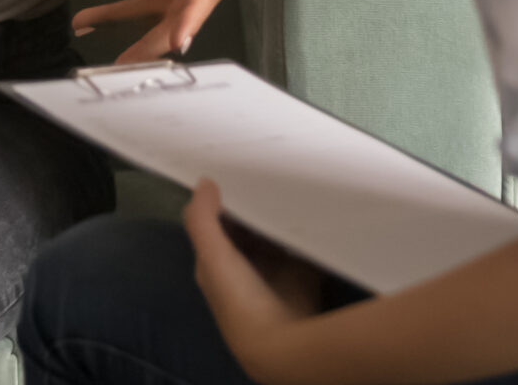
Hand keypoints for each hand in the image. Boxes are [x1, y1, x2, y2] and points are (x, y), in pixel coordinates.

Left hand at [185, 179, 321, 378]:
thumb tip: (204, 182)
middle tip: (271, 173)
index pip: (218, 224)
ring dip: (285, 218)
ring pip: (279, 236)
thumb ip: (202, 219)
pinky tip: (315, 210)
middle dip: (259, 205)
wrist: (282, 344)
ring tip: (294, 185)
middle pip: (251, 228)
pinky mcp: (303, 276)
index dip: (226, 200)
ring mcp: (275, 272)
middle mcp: (245, 265)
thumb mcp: (213, 256)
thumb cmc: (239, 299)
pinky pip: (307, 247)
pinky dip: (310, 234)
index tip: (240, 171)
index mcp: (217, 262)